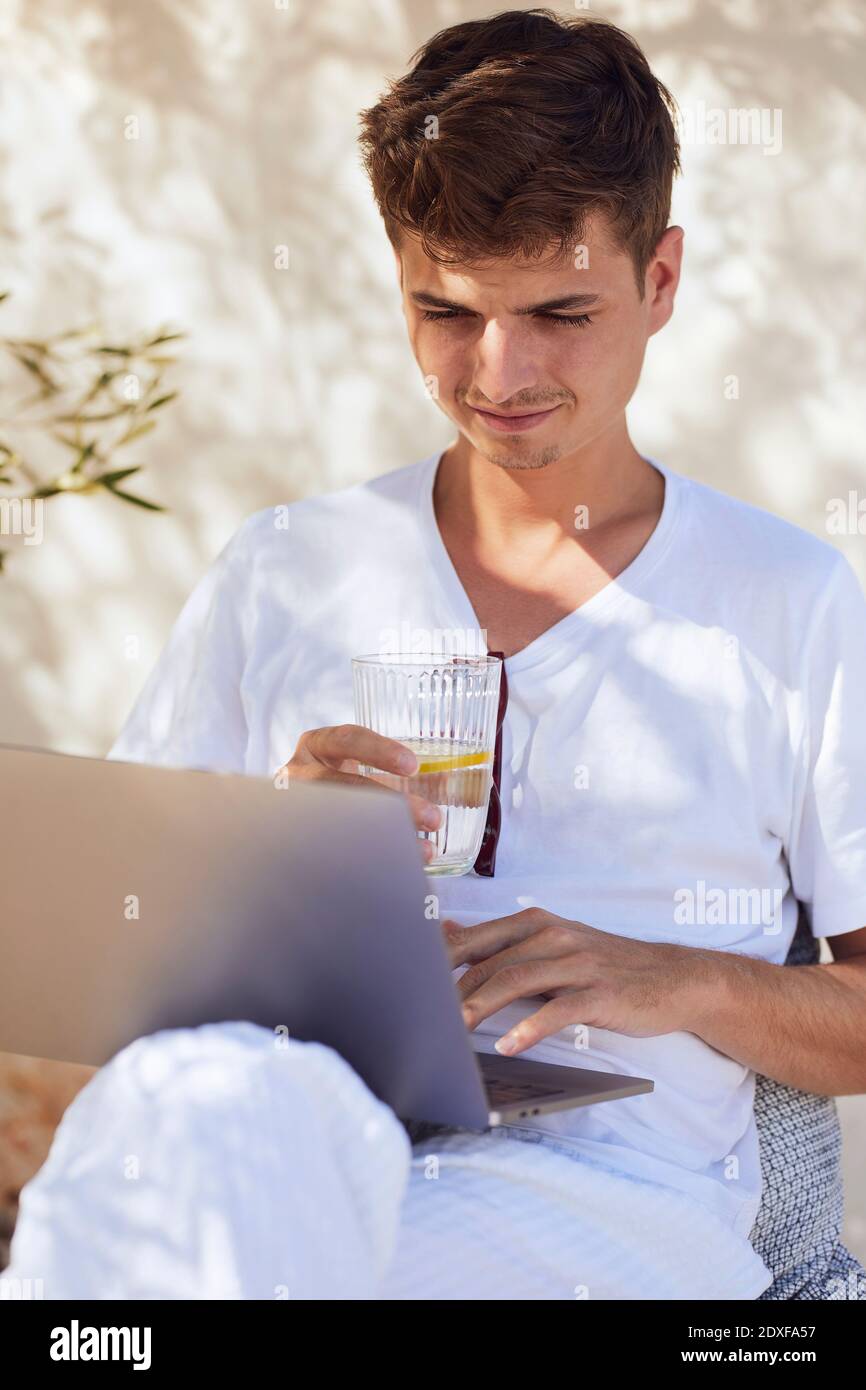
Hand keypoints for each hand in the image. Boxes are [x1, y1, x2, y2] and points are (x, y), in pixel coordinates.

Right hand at [276, 724, 441, 864]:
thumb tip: (455, 785)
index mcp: (317, 746)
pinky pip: (332, 853)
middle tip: (431, 817)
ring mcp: (293, 808)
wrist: (285, 818)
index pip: (346, 740)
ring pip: (337, 824)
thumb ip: (402, 776)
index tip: (412, 766)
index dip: (379, 751)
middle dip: (392, 804)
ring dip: (387, 838)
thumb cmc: (332, 786)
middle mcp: (300, 773)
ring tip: (424, 851)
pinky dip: (370, 862)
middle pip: (343, 786)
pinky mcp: (295, 840)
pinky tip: (398, 871)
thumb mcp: (360, 770)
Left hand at [443, 907, 709, 1054]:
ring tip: (454, 1031)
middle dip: (455, 991)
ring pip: (518, 980)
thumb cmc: (604, 965)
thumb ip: (500, 942)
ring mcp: (578, 963)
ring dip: (482, 1006)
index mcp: (538, 923)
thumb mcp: (552, 944)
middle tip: (424, 1017)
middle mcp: (555, 936)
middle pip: (492, 962)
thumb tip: (448, 931)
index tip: (411, 982)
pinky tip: (509, 1045)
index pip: (478, 940)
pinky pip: (559, 1008)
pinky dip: (530, 1027)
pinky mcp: (600, 993)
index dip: (442, 961)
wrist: (672, 978)